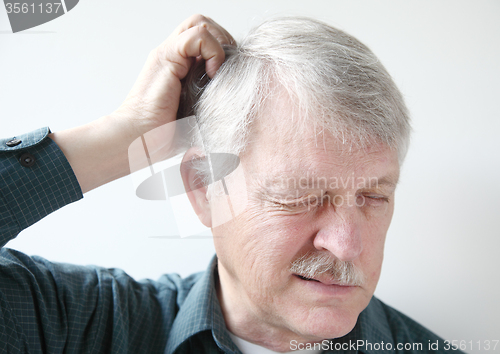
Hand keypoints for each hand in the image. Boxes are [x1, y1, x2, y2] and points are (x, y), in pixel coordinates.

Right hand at [50, 14, 234, 192]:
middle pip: (202, 24)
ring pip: (200, 24)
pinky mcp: (167, 59)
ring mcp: (167, 55)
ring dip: (218, 43)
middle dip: (223, 40)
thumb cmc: (161, 135)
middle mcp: (171, 56)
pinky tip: (212, 74)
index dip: (222, 49)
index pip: (204, 37)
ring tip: (218, 71)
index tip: (228, 75)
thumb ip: (210, 104)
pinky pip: (197, 36)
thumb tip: (235, 110)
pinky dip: (212, 52)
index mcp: (177, 66)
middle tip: (226, 68)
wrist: (136, 139)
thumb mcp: (194, 117)